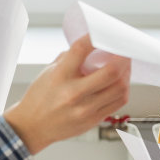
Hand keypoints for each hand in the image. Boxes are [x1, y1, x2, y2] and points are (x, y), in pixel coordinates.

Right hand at [5, 35, 129, 153]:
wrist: (33, 127)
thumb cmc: (40, 98)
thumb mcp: (49, 72)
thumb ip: (70, 58)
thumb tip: (91, 45)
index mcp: (60, 76)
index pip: (81, 50)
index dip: (95, 37)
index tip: (102, 33)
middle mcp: (73, 93)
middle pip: (111, 72)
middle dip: (123, 58)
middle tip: (124, 51)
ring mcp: (85, 109)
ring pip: (120, 88)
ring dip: (126, 73)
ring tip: (124, 67)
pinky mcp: (93, 120)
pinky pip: (118, 102)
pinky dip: (123, 89)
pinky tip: (120, 83)